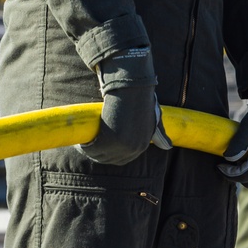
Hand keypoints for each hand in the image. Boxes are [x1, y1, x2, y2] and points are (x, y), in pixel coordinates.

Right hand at [81, 46, 172, 166]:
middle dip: (96, 154)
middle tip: (86, 145)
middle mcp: (134, 148)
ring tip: (82, 142)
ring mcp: (122, 145)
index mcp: (142, 145)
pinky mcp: (109, 139)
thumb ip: (160, 133)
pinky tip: (80, 141)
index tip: (98, 147)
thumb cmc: (140, 99)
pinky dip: (84, 146)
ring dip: (88, 151)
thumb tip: (167, 147)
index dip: (108, 155)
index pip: (121, 160)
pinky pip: (92, 149)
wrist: (132, 87)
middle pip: (108, 159)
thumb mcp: (154, 119)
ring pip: (99, 155)